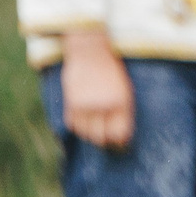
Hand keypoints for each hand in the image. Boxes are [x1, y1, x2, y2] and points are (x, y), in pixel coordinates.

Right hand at [61, 29, 134, 149]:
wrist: (90, 52)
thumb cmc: (110, 72)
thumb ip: (122, 112)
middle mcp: (104, 105)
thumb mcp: (124, 89)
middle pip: (101, 137)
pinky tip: (83, 122)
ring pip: (85, 133)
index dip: (120, 142)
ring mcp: (86, 105)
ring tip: (94, 130)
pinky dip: (77, 127)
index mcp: (121, 102)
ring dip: (89, 135)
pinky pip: (72, 124)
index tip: (120, 144)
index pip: (119, 133)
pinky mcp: (71, 102)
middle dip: (105, 142)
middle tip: (106, 141)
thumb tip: (120, 137)